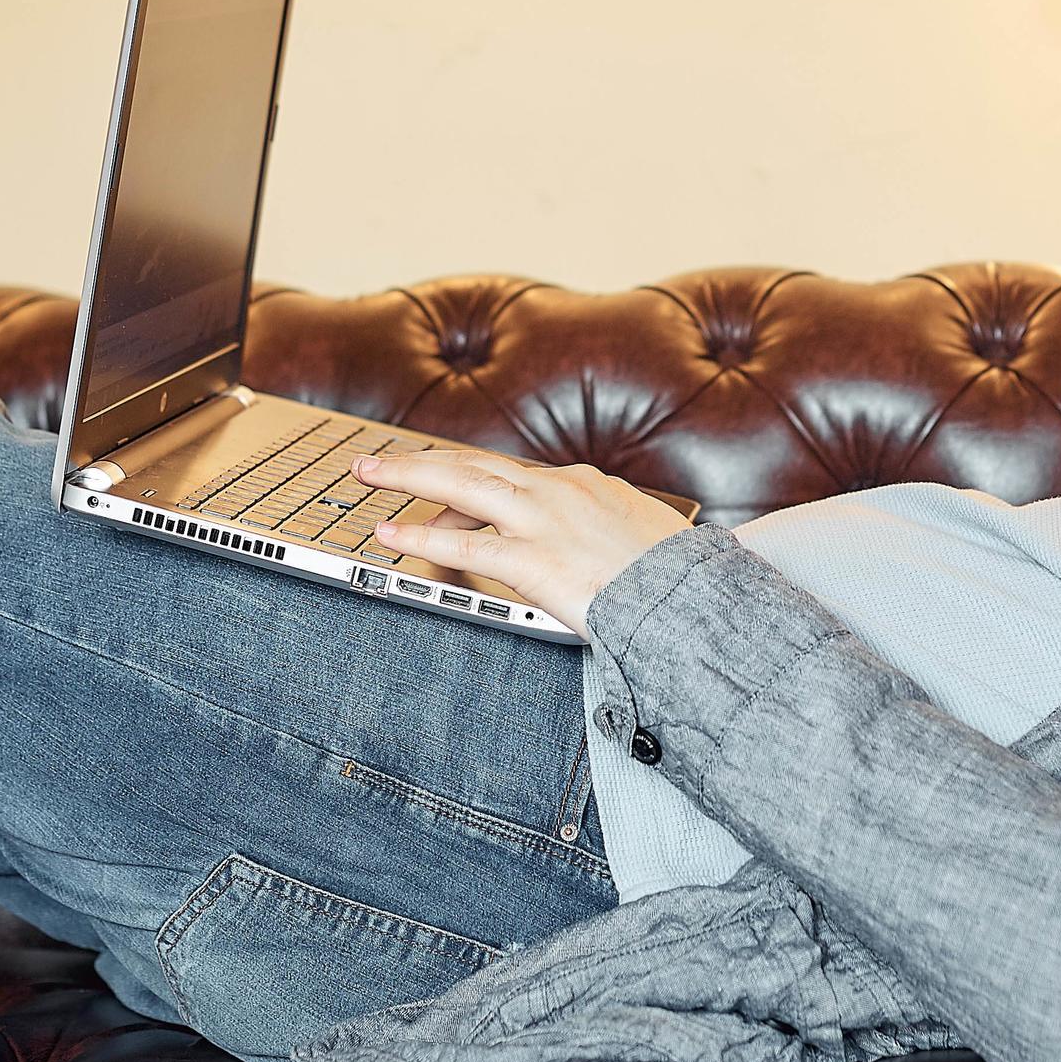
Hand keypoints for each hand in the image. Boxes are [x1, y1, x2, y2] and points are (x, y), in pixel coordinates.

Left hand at [362, 450, 691, 640]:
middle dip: (419, 460)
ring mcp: (543, 521)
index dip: (463, 484)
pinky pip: (463, 546)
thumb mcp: (642, 535)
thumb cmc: (674, 579)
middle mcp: (558, 490)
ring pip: (459, 486)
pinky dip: (420, 538)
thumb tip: (594, 546)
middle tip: (375, 460)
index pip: (508, 474)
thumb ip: (606, 530)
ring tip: (367, 476)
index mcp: (584, 483)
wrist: (694, 601)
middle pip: (472, 464)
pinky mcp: (533, 560)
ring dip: (406, 476)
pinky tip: (390, 535)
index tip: (436, 494)